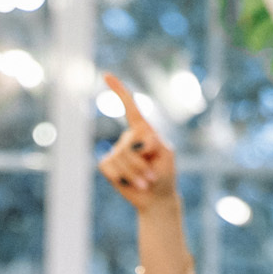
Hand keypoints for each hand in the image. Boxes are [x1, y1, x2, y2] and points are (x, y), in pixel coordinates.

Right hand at [96, 74, 177, 211]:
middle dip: (141, 164)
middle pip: (128, 144)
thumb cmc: (164, 173)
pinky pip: (110, 168)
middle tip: (152, 177)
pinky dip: (123, 179)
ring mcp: (116, 151)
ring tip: (145, 183)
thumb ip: (155, 142)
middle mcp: (127, 138)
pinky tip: (130, 184)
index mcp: (143, 130)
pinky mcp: (107, 166)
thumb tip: (135, 143)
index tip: (106, 75)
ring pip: (120, 158)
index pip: (130, 108)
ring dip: (135, 174)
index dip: (119, 91)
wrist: (156, 198)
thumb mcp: (167, 154)